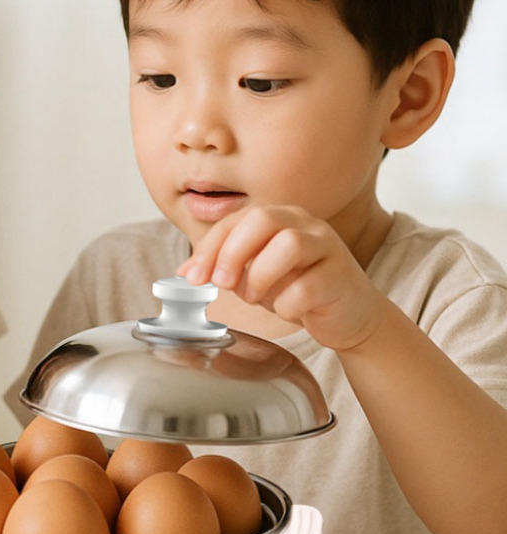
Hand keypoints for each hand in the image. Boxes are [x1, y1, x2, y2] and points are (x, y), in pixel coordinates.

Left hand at [177, 205, 383, 350]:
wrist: (349, 315)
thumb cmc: (298, 289)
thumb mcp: (254, 275)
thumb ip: (224, 268)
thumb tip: (183, 273)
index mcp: (279, 218)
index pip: (235, 221)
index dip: (209, 248)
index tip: (192, 277)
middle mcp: (305, 224)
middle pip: (263, 219)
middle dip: (233, 252)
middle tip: (221, 283)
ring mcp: (327, 247)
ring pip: (289, 244)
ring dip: (261, 276)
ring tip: (256, 297)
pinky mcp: (341, 276)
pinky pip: (308, 286)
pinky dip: (288, 304)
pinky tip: (288, 311)